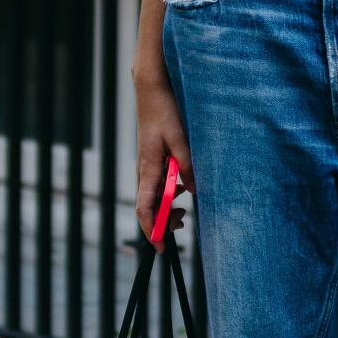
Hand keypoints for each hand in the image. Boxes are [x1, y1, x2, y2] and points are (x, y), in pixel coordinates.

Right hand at [134, 73, 193, 249]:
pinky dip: (168, 196)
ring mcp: (147, 168)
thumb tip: (193, 191)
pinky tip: (181, 190)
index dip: (152, 230)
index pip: (145, 208)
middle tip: (182, 224)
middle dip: (162, 224)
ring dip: (166, 210)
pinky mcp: (152, 163)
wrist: (152, 90)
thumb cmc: (164, 112)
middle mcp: (144, 171)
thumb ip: (187, 166)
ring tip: (183, 213)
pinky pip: (157, 187)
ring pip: (152, 199)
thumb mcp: (180, 139)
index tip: (161, 247)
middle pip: (148, 208)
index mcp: (148, 169)